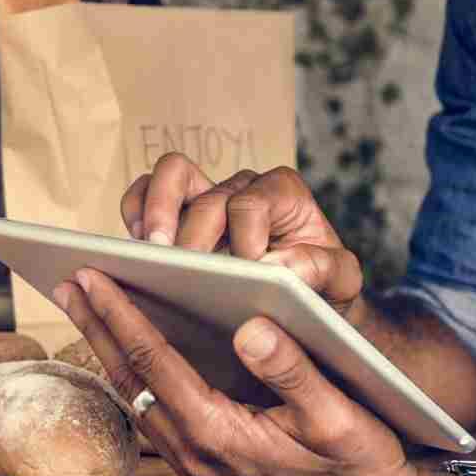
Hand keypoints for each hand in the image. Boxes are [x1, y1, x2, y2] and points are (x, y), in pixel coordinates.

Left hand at [51, 265, 429, 475]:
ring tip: (91, 313)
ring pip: (141, 406)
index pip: (156, 363)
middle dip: (98, 329)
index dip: (119, 315)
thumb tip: (250, 326)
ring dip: (114, 357)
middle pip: (133, 384)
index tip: (90, 276)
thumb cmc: (364, 462)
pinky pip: (160, 427)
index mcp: (221, 437)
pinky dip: (142, 386)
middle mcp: (198, 462)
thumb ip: (293, 369)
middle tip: (68, 283)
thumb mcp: (340, 413)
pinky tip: (137, 361)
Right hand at [120, 153, 367, 318]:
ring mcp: (205, 197)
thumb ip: (323, 269)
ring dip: (156, 211)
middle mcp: (242, 187)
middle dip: (194, 234)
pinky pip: (144, 194)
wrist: (304, 301)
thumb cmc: (321, 287)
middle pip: (206, 195)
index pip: (251, 203)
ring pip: (171, 174)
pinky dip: (135, 212)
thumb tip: (278, 266)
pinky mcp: (176, 216)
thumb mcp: (340, 282)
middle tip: (186, 270)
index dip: (244, 236)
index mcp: (283, 194)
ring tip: (153, 253)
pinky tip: (137, 251)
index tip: (246, 271)